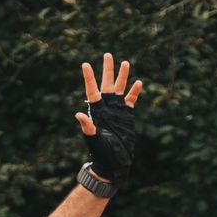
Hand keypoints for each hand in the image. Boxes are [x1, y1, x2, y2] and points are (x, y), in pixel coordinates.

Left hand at [74, 54, 142, 184]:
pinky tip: (138, 82)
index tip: (85, 64)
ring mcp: (116, 110)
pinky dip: (134, 92)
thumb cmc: (101, 152)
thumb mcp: (93, 139)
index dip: (89, 77)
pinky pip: (131, 100)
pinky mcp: (126, 115)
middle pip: (106, 84)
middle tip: (108, 54)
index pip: (92, 90)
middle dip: (108, 70)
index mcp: (96, 111)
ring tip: (125, 62)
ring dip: (123, 76)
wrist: (113, 162)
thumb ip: (87, 126)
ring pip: (120, 89)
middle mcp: (106, 107)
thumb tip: (79, 115)